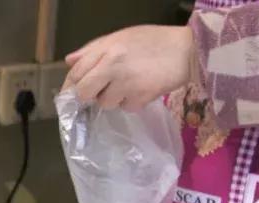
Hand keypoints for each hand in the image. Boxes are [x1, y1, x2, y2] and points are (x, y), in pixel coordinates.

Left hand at [64, 25, 195, 110]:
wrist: (189, 49)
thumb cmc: (153, 41)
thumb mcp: (122, 37)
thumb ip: (93, 49)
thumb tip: (69, 61)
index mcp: (106, 49)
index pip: (76, 73)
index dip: (72, 85)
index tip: (74, 92)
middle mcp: (113, 66)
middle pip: (84, 93)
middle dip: (91, 95)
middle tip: (103, 89)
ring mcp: (126, 83)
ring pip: (105, 103)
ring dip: (114, 98)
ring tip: (130, 84)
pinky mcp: (140, 97)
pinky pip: (126, 108)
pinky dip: (132, 102)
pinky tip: (143, 89)